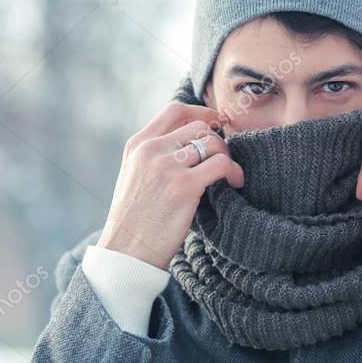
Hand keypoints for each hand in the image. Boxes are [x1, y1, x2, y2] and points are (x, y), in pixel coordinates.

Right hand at [98, 102, 244, 269]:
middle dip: (217, 140)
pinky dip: (234, 171)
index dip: (202, 112)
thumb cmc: (135, 220)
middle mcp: (150, 150)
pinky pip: (221, 164)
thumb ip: (154, 156)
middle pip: (198, 126)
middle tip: (223, 159)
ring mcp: (167, 166)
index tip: (217, 122)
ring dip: (226, 156)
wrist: (127, 252)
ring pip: (211, 142)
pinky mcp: (184, 186)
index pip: (175, 111)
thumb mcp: (134, 176)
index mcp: (137, 145)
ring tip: (229, 174)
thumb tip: (189, 144)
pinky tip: (234, 182)